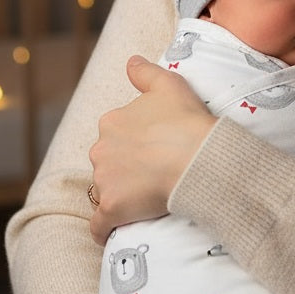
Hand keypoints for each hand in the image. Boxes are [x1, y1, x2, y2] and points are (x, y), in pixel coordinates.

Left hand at [89, 56, 214, 244]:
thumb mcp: (169, 84)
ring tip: (143, 202)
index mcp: (111, 121)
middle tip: (152, 177)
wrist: (196, 157)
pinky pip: (98, 225)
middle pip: (106, 163)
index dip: (132, 145)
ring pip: (104, 191)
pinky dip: (102, 229)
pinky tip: (110, 233)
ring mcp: (104, 180)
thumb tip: (130, 61)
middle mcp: (100, 149)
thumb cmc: (187, 120)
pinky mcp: (111, 208)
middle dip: (122, 170)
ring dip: (117, 196)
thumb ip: (145, 72)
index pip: (114, 137)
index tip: (152, 152)